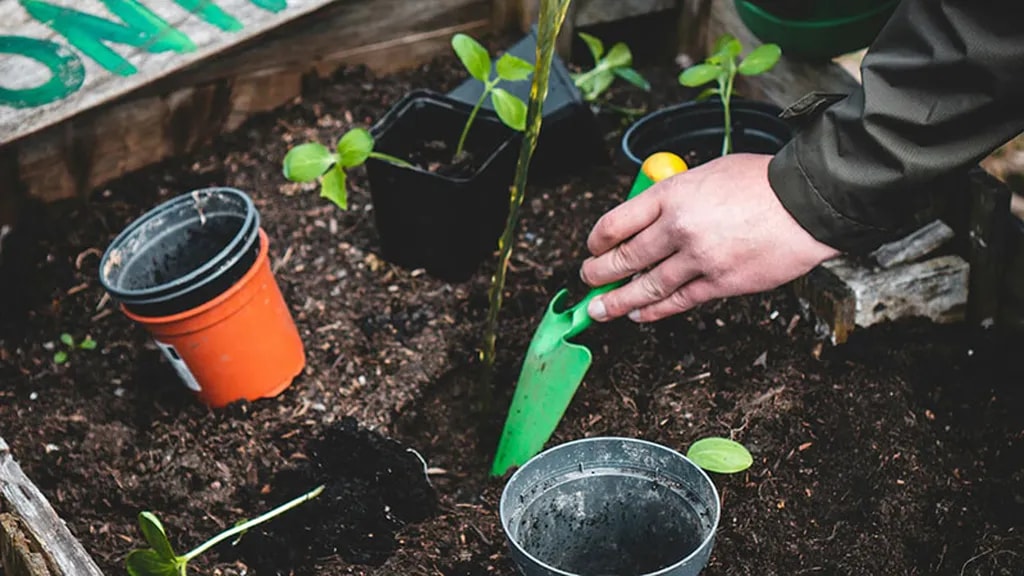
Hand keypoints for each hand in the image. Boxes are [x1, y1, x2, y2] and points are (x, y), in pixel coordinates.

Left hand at [579, 153, 839, 322]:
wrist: (807, 203)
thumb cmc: (762, 183)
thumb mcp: (707, 173)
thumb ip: (676, 195)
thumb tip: (651, 217)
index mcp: (672, 194)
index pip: (616, 222)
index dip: (597, 240)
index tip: (592, 247)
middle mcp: (678, 228)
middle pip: (625, 258)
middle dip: (598, 273)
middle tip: (587, 280)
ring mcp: (698, 259)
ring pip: (646, 287)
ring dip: (617, 302)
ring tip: (599, 310)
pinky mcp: (720, 283)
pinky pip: (678, 302)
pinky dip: (654, 311)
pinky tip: (639, 314)